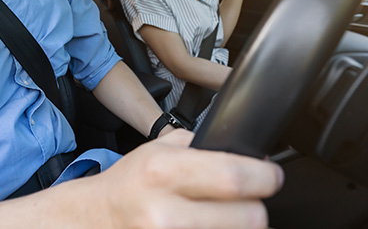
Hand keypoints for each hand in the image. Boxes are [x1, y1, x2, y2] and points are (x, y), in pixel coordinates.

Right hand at [94, 130, 282, 228]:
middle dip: (258, 206)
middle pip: (248, 217)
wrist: (96, 219)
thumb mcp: (157, 150)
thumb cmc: (130, 183)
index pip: (234, 176)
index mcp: (163, 172)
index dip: (265, 176)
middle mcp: (165, 213)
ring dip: (241, 226)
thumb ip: (200, 145)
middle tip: (252, 199)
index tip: (271, 175)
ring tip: (227, 215)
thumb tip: (247, 152)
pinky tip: (213, 226)